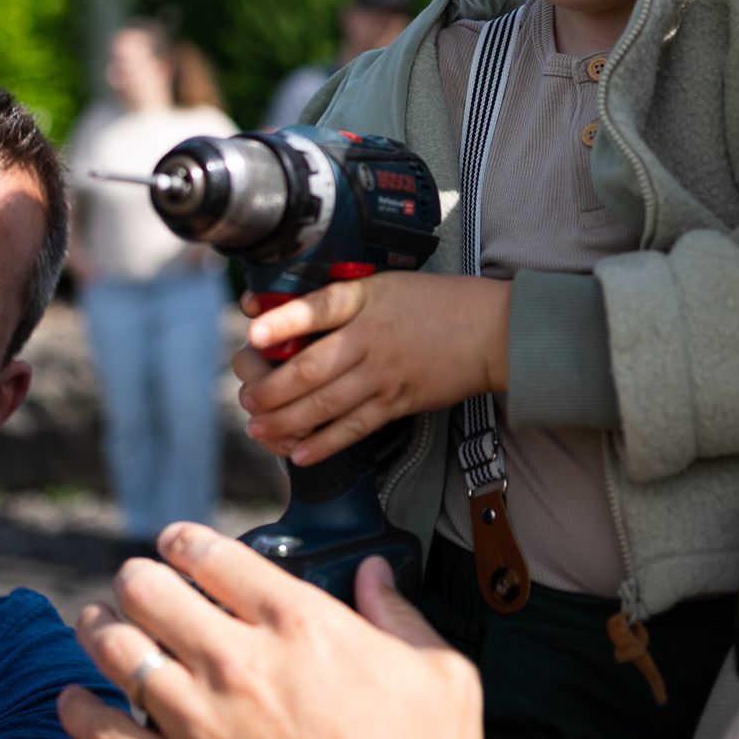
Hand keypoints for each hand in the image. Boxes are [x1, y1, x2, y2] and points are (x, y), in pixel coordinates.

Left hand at [58, 524, 483, 738]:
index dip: (186, 540)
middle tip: (134, 579)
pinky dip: (80, 711)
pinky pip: (101, 736)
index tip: (178, 542)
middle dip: (137, 577)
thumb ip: (400, 614)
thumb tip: (375, 574)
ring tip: (97, 621)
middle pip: (152, 591)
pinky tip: (76, 699)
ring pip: (117, 652)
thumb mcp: (443, 677)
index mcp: (302, 625)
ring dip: (100, 628)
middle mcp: (240, 664)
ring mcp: (200, 725)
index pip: (215, 555)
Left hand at [234, 273, 510, 465]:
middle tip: (248, 400)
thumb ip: (338, 300)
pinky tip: (300, 453)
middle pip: (312, 367)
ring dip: (287, 420)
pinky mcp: (399, 402)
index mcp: (366, 300)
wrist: (490, 330)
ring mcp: (385, 374)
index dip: (284, 321)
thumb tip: (281, 314)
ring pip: (327, 404)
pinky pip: (356, 428)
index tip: (253, 333)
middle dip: (272, 389)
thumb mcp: (384, 286)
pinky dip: (325, 443)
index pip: (319, 307)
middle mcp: (371, 338)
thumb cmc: (435, 304)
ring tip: (259, 428)